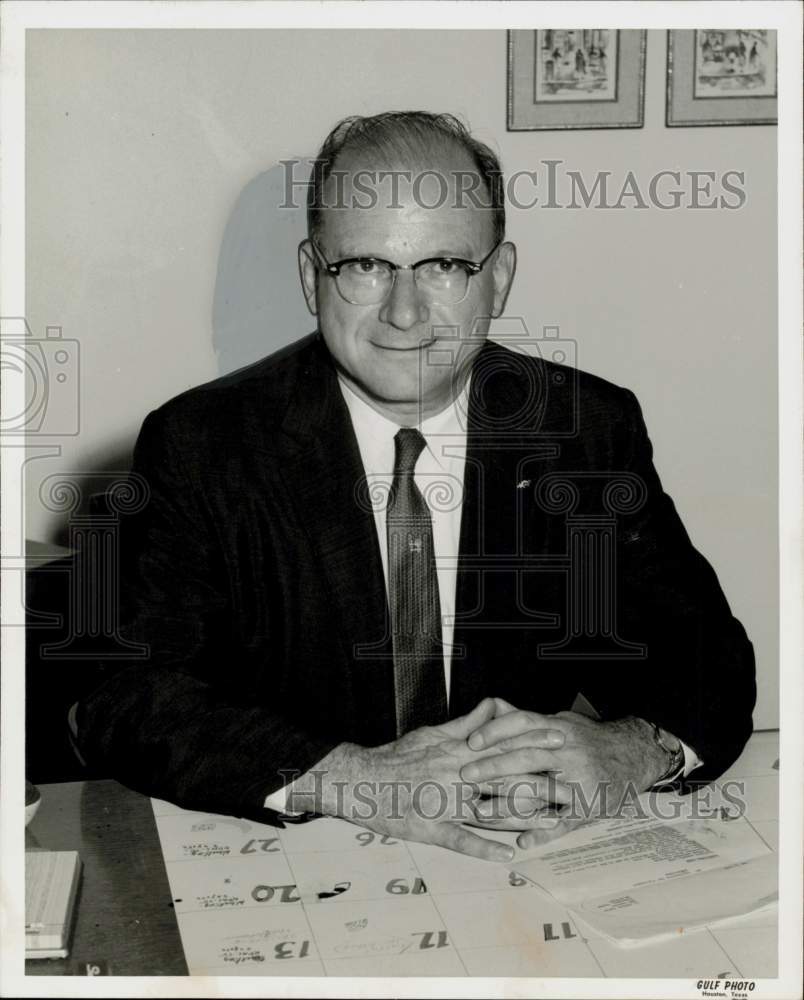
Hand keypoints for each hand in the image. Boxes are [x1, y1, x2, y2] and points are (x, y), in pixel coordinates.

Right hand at [288, 699, 561, 861]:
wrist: (361, 780)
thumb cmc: (397, 757)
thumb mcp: (432, 732)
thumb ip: (466, 723)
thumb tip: (493, 706)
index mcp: (457, 751)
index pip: (502, 743)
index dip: (532, 740)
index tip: (559, 737)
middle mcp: (456, 775)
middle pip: (504, 775)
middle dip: (540, 776)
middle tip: (571, 778)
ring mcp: (445, 803)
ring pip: (491, 810)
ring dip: (524, 817)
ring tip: (554, 821)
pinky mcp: (431, 828)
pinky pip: (462, 840)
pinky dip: (486, 848)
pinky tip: (509, 855)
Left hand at [461, 707, 668, 847]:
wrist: (634, 754)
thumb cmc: (588, 738)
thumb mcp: (560, 721)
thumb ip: (527, 719)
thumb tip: (493, 705)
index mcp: (559, 729)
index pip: (524, 724)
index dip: (497, 731)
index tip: (472, 741)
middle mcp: (569, 753)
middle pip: (527, 757)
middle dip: (494, 767)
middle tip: (466, 774)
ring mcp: (579, 781)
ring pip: (540, 792)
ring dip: (509, 804)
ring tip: (481, 813)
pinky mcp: (588, 806)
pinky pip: (563, 822)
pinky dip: (542, 833)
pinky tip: (521, 842)